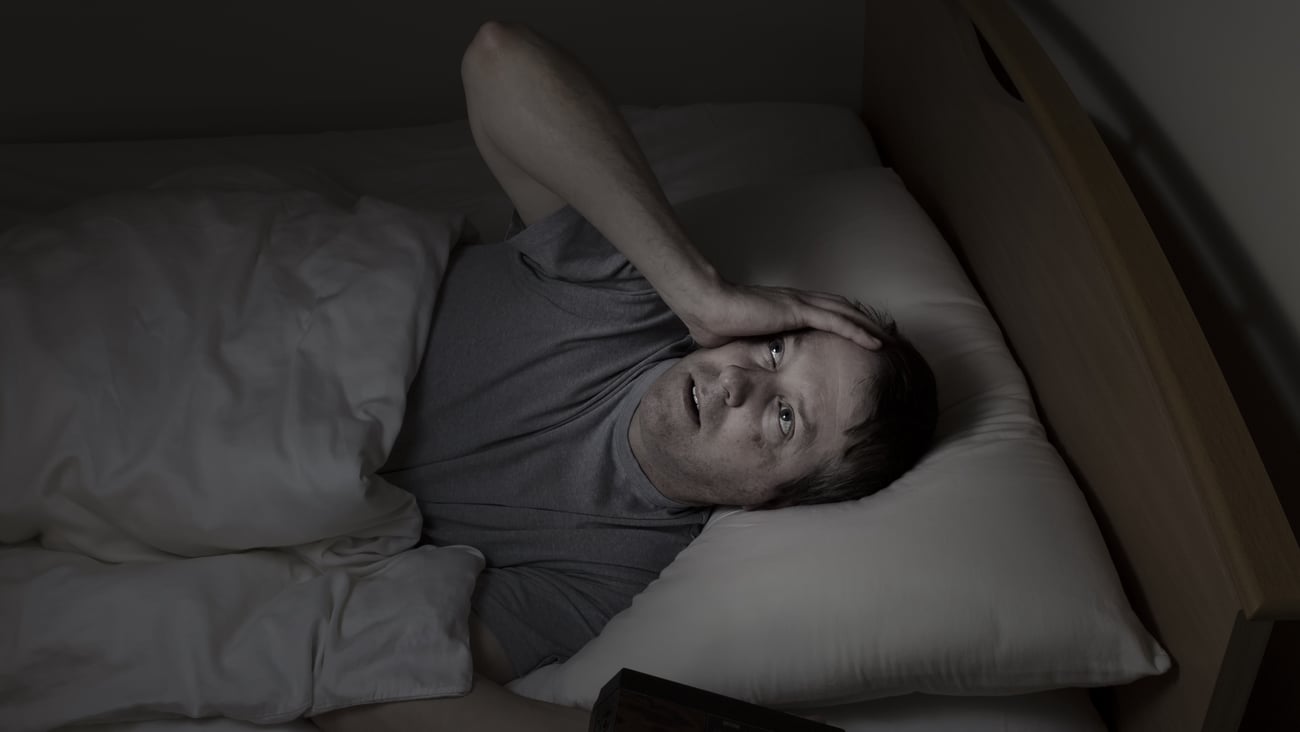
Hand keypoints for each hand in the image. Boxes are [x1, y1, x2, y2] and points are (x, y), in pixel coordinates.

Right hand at [676, 279, 882, 349]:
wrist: (705, 306)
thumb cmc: (713, 323)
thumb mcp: (736, 343)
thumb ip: (747, 350)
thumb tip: (741, 369)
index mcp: (785, 308)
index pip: (825, 312)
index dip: (847, 322)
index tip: (863, 336)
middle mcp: (798, 301)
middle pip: (844, 309)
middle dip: (868, 323)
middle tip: (891, 338)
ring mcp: (799, 304)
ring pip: (847, 313)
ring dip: (872, 328)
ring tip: (893, 342)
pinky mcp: (798, 311)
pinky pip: (837, 322)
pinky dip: (859, 332)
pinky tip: (876, 344)